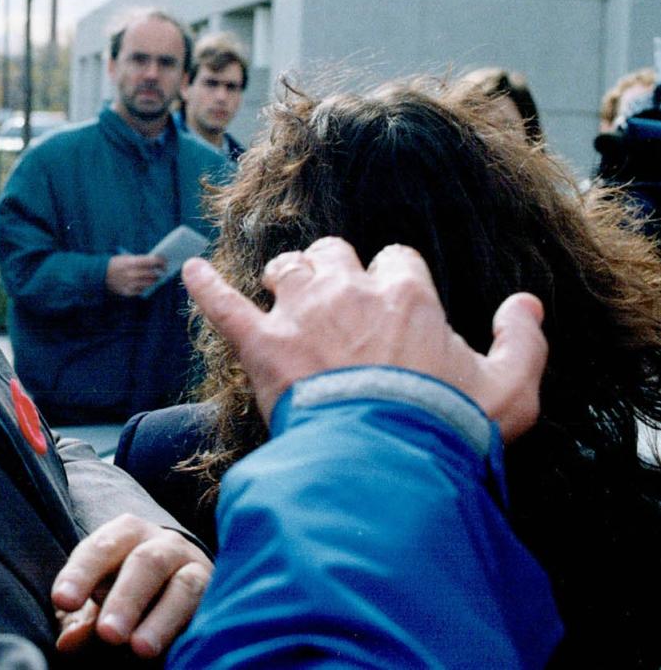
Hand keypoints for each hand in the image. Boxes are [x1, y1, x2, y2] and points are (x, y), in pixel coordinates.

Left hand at [52, 514, 211, 658]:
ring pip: (183, 588)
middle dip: (125, 599)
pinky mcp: (219, 595)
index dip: (81, 573)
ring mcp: (195, 567)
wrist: (180, 584)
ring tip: (141, 650)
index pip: (100, 548)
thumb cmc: (124, 593)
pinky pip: (211, 609)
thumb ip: (82, 622)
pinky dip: (194, 628)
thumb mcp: (99, 604)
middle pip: (145, 563)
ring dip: (162, 620)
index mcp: (125, 534)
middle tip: (108, 634)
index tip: (64, 600)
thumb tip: (68, 643)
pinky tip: (180, 651)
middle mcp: (163, 544)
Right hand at [105, 253, 166, 297]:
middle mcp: (132, 274)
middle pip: (153, 274)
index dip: (160, 262)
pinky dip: (145, 287)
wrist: (99, 275)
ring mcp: (130, 284)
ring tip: (156, 277)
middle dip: (160, 272)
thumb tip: (154, 262)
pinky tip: (145, 283)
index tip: (164, 262)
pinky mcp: (128, 292)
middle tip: (163, 270)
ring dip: (154, 280)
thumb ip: (139, 260)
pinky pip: (142, 290)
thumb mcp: (125, 258)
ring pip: (149, 283)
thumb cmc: (115, 264)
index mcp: (132, 262)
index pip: (152, 262)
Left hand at [183, 238, 546, 441]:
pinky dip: (205, 287)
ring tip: (286, 294)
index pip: (397, 261)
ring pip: (286, 268)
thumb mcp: (511, 389)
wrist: (387, 462)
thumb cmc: (449, 428)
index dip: (393, 280)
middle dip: (335, 269)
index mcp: (405, 294)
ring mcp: (300, 314)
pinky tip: (191, 272)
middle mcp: (349, 291)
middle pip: (335, 254)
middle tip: (336, 301)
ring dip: (287, 277)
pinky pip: (223, 304)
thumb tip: (526, 304)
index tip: (393, 304)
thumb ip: (522, 341)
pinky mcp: (261, 345)